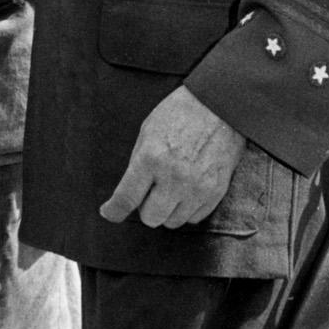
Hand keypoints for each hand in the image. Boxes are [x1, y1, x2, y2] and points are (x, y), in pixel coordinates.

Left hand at [99, 86, 245, 227]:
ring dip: (167, 209)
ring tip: (171, 187)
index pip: (127, 197)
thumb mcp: (148, 130)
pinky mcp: (215, 192)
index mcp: (151, 157)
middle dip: (146, 207)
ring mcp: (197, 187)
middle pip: (150, 217)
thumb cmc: (180, 114)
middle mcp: (174, 177)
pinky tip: (187, 189)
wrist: (219, 106)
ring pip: (172, 222)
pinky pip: (194, 218)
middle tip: (150, 191)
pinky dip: (187, 208)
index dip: (114, 210)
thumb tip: (129, 191)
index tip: (110, 212)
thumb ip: (138, 162)